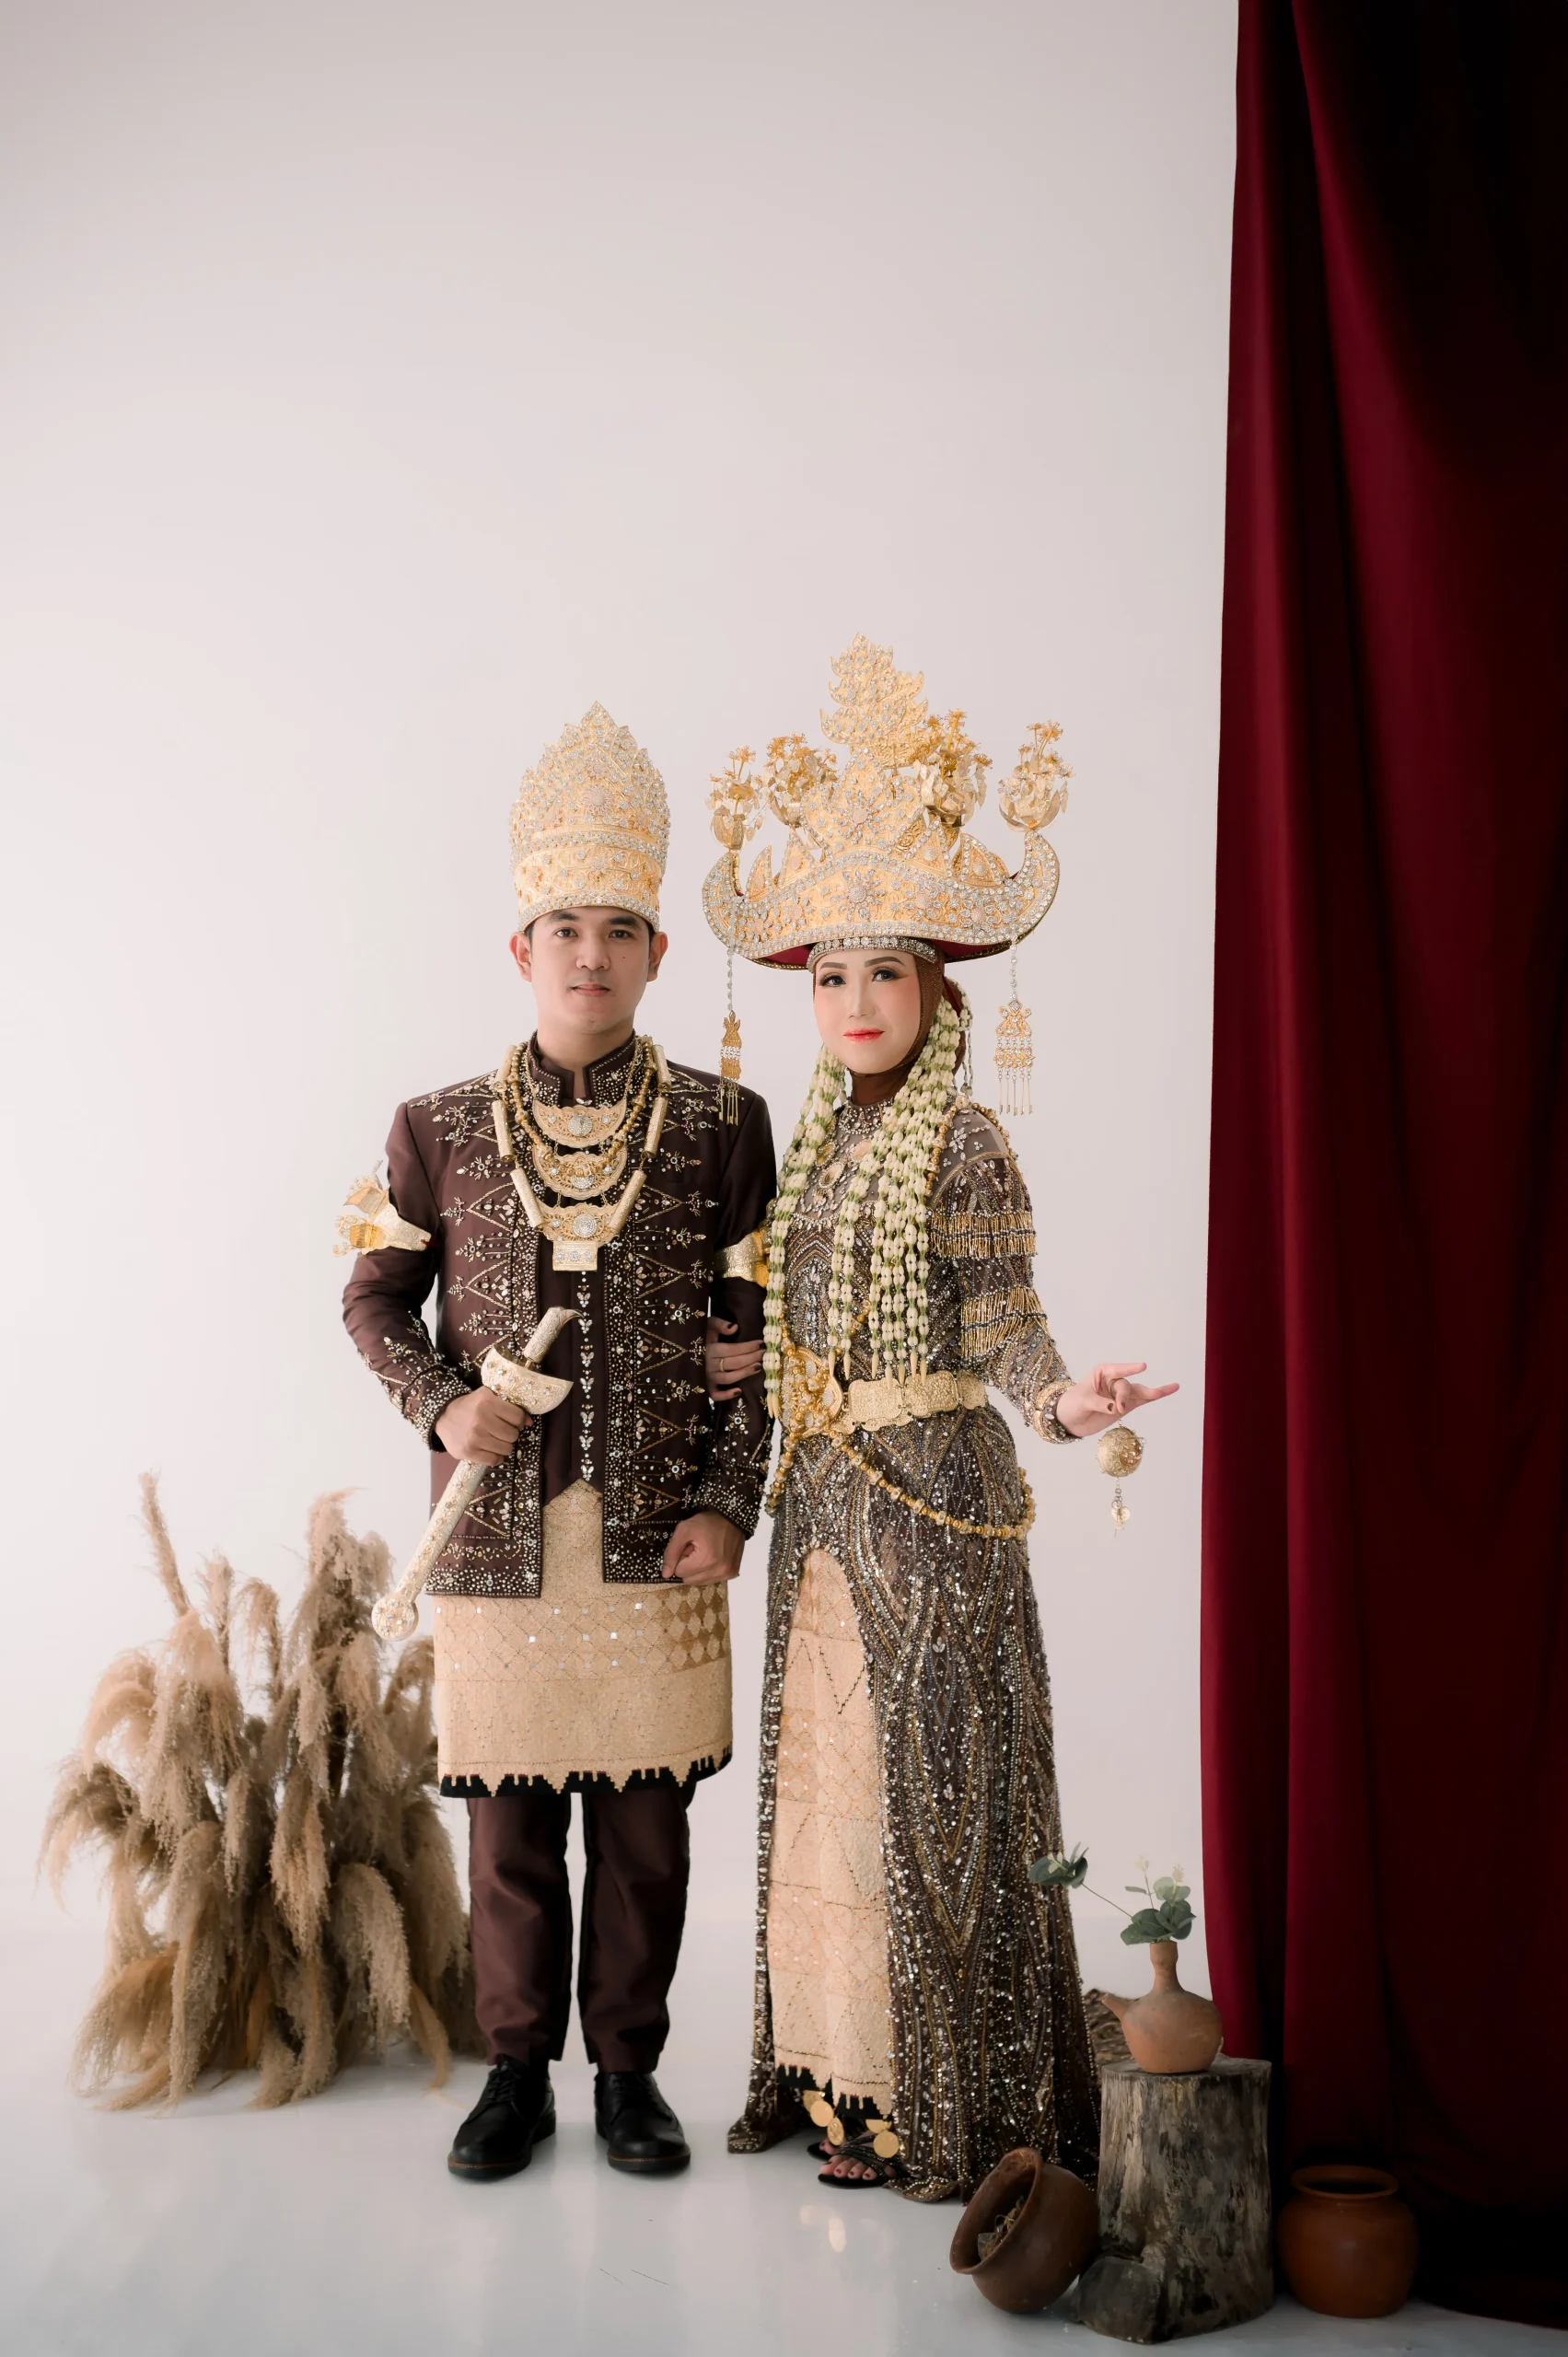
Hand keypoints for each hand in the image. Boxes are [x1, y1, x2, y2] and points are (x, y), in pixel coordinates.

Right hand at [435, 1387, 530, 1464]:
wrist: (443, 1416)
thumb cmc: (470, 1406)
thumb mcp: (488, 1396)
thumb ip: (509, 1406)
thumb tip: (530, 1422)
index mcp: (487, 1402)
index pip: (517, 1417)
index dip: (520, 1421)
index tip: (515, 1422)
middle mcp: (481, 1419)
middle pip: (513, 1435)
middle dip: (511, 1434)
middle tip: (502, 1431)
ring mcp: (474, 1437)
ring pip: (506, 1449)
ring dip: (504, 1446)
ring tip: (495, 1440)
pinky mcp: (468, 1452)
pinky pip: (494, 1460)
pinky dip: (496, 1457)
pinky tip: (491, 1449)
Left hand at [660, 1510, 743, 1584]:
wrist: (733, 1518)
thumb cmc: (707, 1522)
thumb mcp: (684, 1530)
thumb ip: (671, 1552)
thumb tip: (665, 1574)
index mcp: (705, 1561)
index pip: (679, 1572)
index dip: (682, 1557)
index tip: (690, 1546)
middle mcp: (718, 1571)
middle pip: (689, 1579)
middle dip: (689, 1565)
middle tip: (697, 1549)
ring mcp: (726, 1574)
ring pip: (700, 1582)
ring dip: (698, 1569)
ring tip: (706, 1552)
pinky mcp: (732, 1573)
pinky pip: (712, 1580)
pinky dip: (709, 1571)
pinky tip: (714, 1557)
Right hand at [705, 1316, 763, 1402]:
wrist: (681, 1350)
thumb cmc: (699, 1336)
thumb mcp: (707, 1324)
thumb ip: (719, 1324)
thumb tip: (734, 1328)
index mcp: (709, 1349)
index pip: (732, 1349)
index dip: (748, 1347)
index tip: (761, 1344)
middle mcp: (708, 1364)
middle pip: (734, 1363)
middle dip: (751, 1358)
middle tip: (765, 1354)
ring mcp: (706, 1377)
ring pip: (728, 1378)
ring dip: (745, 1373)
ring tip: (758, 1367)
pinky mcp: (706, 1387)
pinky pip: (715, 1395)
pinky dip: (726, 1395)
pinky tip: (739, 1391)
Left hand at [1052, 1362, 1178, 1439]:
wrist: (1070, 1420)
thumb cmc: (1072, 1404)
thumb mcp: (1082, 1401)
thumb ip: (1099, 1403)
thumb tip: (1115, 1408)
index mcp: (1101, 1372)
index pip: (1118, 1370)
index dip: (1130, 1369)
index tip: (1143, 1366)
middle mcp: (1113, 1380)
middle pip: (1126, 1386)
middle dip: (1124, 1396)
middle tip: (1118, 1408)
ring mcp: (1121, 1394)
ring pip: (1138, 1392)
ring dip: (1151, 1393)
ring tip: (1172, 1387)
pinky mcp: (1126, 1406)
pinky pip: (1142, 1400)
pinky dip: (1154, 1397)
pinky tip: (1169, 1390)